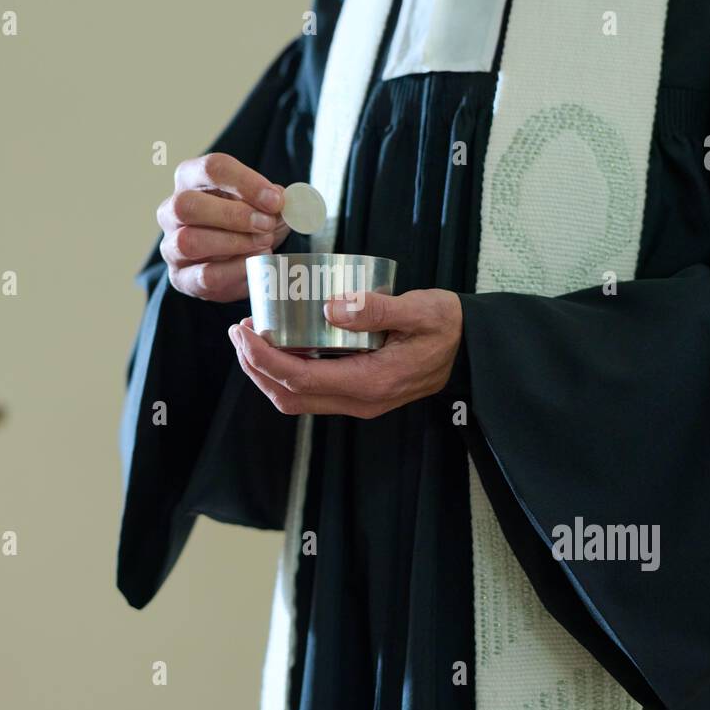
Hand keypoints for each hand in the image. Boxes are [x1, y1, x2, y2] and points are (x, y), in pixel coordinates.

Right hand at [157, 153, 289, 301]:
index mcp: (191, 178)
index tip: (276, 200)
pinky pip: (204, 276)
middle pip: (187, 205)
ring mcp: (171, 246)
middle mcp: (172, 210)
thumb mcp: (262, 203)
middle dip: (233, 215)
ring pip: (189, 241)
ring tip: (263, 243)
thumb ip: (273, 199)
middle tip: (266, 224)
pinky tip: (255, 263)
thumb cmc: (246, 222)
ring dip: (234, 243)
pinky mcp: (181, 277)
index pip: (212, 168)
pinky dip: (236, 270)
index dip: (246, 183)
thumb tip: (285, 201)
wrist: (237, 261)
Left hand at [229, 289, 462, 418]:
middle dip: (254, 366)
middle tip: (238, 330)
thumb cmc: (447, 326)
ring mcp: (358, 401)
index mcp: (370, 382)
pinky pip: (310, 392)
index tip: (244, 331)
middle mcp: (359, 400)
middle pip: (288, 396)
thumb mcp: (422, 310)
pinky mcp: (357, 394)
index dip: (264, 358)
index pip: (300, 379)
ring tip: (249, 337)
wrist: (471, 350)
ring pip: (296, 399)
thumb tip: (333, 308)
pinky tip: (278, 344)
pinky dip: (284, 372)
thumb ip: (379, 309)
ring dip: (265, 372)